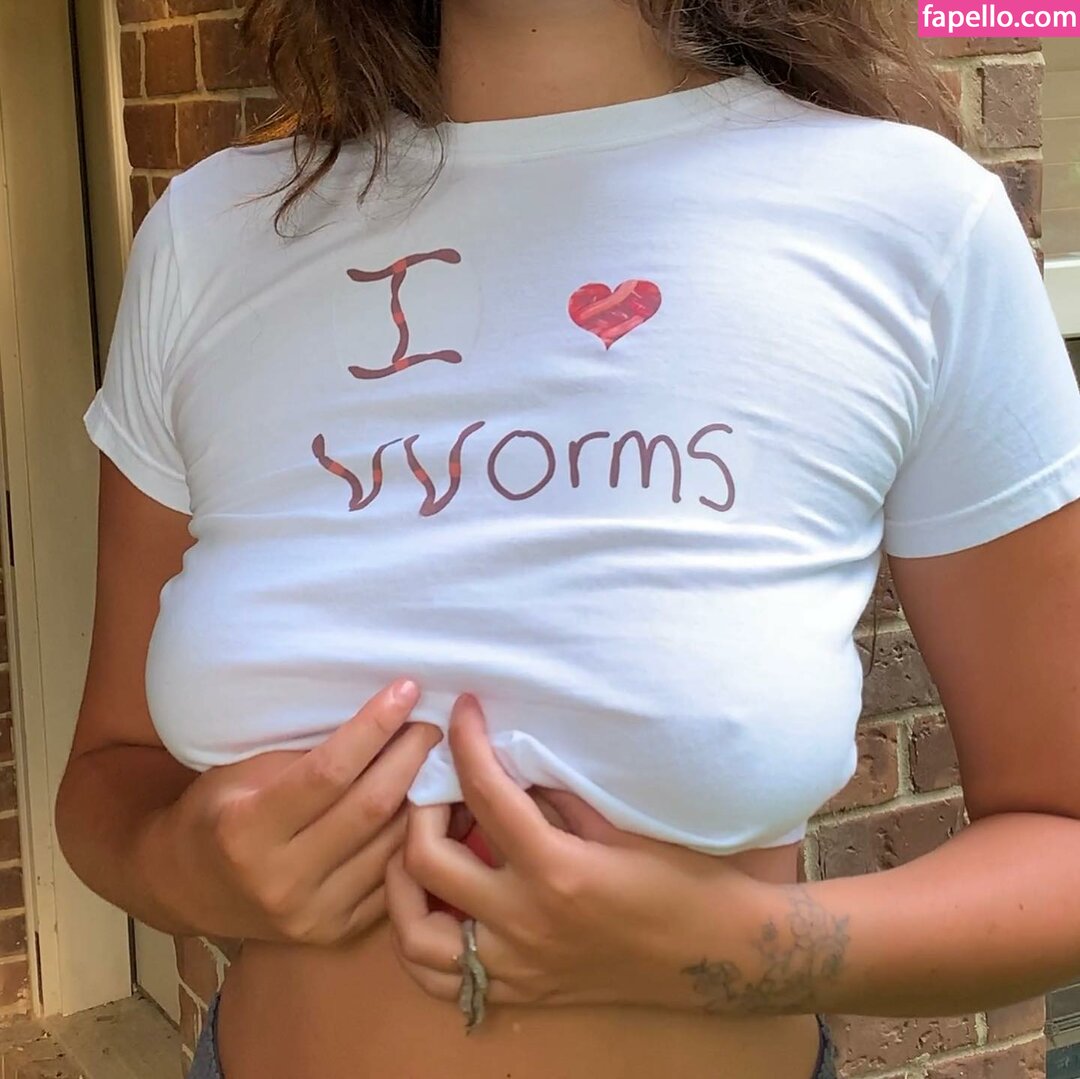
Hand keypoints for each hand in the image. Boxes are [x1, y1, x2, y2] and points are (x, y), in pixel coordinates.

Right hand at [155, 677, 441, 945]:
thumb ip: (304, 754)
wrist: (187, 889)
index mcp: (247, 831)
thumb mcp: (241, 771)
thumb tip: (381, 715)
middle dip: (410, 757)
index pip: (328, 772)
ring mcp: (312, 914)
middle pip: (369, 809)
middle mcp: (280, 880)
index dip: (374, 727)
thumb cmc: (218, 811)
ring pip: (392, 846)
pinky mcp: (336, 933)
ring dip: (426, 797)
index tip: (406, 689)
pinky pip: (394, 880)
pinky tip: (435, 806)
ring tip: (443, 758)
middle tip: (433, 722)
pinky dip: (419, 839)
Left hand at [385, 692, 771, 1011]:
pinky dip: (422, 945)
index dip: (467, 741)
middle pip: (428, 860)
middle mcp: (524, 922)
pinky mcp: (520, 991)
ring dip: (403, 884)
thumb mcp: (621, 822)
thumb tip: (507, 757)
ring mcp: (517, 964)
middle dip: (419, 807)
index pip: (486, 793)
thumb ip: (556, 794)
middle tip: (436, 782)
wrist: (716, 955)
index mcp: (555, 870)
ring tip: (419, 847)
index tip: (462, 709)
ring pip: (416, 935)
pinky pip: (441, 981)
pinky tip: (435, 907)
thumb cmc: (681, 879)